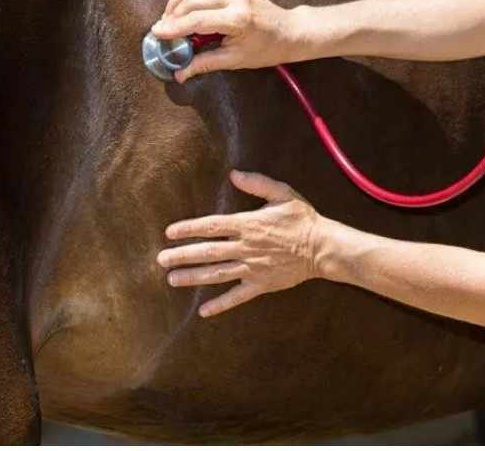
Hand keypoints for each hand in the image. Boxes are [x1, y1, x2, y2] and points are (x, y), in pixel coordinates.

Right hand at [151, 0, 299, 82]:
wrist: (288, 31)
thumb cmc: (265, 49)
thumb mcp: (235, 60)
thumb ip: (205, 63)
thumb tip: (180, 74)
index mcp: (238, 19)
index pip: (197, 20)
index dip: (174, 27)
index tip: (157, 33)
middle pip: (192, 0)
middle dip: (173, 14)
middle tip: (163, 28)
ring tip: (170, 15)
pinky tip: (184, 0)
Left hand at [156, 171, 320, 317]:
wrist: (322, 248)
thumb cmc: (303, 219)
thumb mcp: (283, 194)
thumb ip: (258, 184)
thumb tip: (234, 174)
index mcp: (249, 224)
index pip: (212, 226)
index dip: (189, 229)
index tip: (170, 232)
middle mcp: (247, 247)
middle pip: (208, 252)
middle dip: (182, 255)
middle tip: (161, 259)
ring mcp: (252, 267)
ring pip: (217, 274)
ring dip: (193, 277)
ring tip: (172, 279)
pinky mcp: (261, 284)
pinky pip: (237, 296)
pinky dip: (220, 304)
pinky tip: (204, 310)